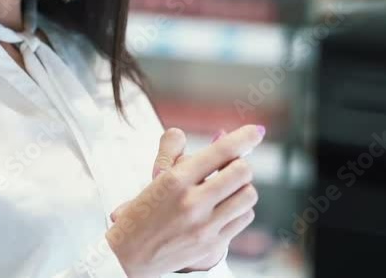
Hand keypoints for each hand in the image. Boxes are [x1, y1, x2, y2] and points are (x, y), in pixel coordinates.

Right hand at [104, 125, 264, 277]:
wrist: (129, 255)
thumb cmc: (142, 212)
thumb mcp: (156, 177)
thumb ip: (180, 151)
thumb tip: (218, 137)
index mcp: (175, 180)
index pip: (221, 151)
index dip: (245, 137)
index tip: (257, 131)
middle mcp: (192, 202)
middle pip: (242, 172)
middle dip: (240, 165)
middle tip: (230, 167)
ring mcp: (204, 225)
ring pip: (248, 195)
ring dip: (242, 188)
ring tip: (227, 190)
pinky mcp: (212, 244)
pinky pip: (244, 218)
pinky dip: (240, 209)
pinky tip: (226, 208)